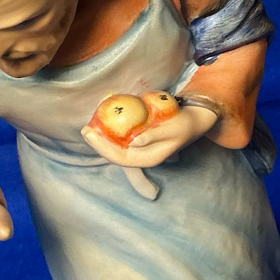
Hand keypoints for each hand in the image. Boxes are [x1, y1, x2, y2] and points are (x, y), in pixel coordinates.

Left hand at [81, 103, 216, 167]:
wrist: (194, 121)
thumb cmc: (184, 124)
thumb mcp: (172, 128)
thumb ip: (153, 136)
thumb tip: (133, 142)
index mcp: (149, 158)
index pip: (121, 157)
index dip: (103, 148)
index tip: (91, 133)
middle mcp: (142, 157)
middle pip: (114, 155)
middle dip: (98, 144)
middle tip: (85, 129)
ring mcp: (140, 150)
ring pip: (116, 148)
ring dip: (102, 139)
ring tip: (89, 127)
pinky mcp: (139, 141)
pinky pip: (121, 139)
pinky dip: (111, 133)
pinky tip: (103, 123)